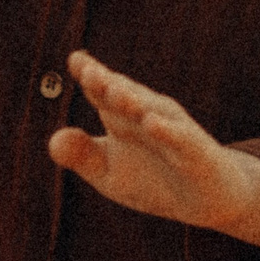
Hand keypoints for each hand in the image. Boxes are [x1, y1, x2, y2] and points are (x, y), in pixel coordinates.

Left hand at [47, 51, 259, 248]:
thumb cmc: (154, 180)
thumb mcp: (109, 173)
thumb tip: (53, 141)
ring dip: (135, 100)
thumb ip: (82, 155)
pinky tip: (152, 123)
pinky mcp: (196, 151)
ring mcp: (173, 130)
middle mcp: (147, 114)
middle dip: (107, 82)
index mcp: (121, 116)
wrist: (207, 200)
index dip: (89, 74)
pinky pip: (180, 138)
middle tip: (88, 71)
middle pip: (125, 94)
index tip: (76, 60)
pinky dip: (167, 130)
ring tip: (115, 91)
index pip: (101, 90)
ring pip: (152, 110)